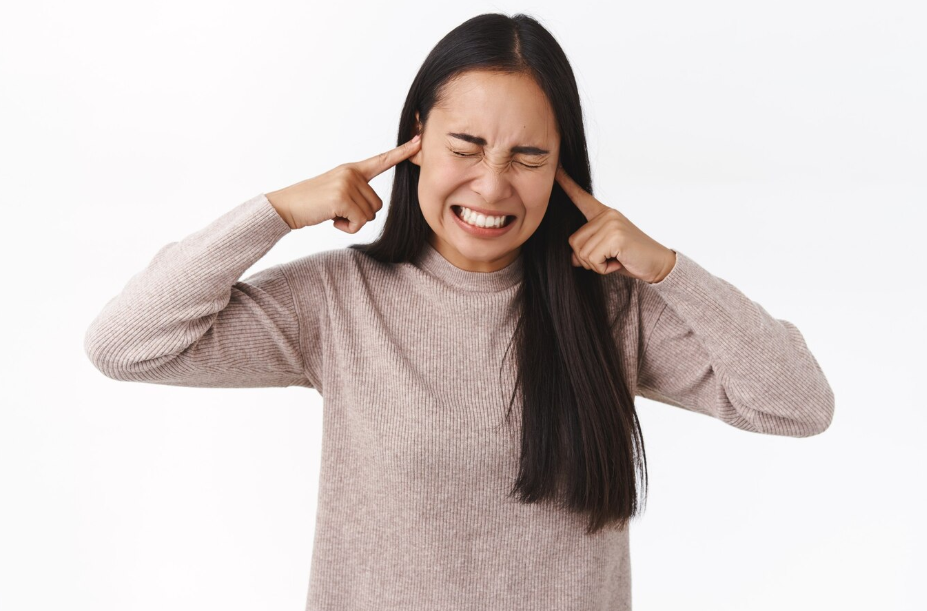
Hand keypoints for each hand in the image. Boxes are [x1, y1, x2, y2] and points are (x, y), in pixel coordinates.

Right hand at [266, 134, 421, 230]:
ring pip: (369, 214)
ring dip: (352, 221)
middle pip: (377, 204)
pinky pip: (360, 222)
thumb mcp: (337, 192)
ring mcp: (347, 183)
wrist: (285, 206)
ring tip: (332, 213)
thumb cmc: (312, 204)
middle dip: (359, 215)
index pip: (381, 160)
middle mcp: (352, 173)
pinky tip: (331, 219)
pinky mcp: (342, 197)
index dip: (402, 152)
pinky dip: (347, 227)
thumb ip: (356, 191)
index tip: (419, 140)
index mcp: (352, 170)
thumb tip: (373, 206)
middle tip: (337, 210)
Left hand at [555, 164, 675, 283]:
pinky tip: (618, 262)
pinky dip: (603, 268)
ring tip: (615, 259)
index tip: (556, 168)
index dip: (567, 184)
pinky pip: (593, 259)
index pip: (581, 197)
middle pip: (574, 242)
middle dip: (588, 259)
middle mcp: (606, 215)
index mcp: (603, 214)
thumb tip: (572, 258)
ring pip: (582, 253)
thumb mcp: (605, 253)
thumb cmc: (631, 257)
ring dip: (596, 265)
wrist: (658, 264)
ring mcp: (611, 223)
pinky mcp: (615, 236)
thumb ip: (587, 250)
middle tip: (609, 257)